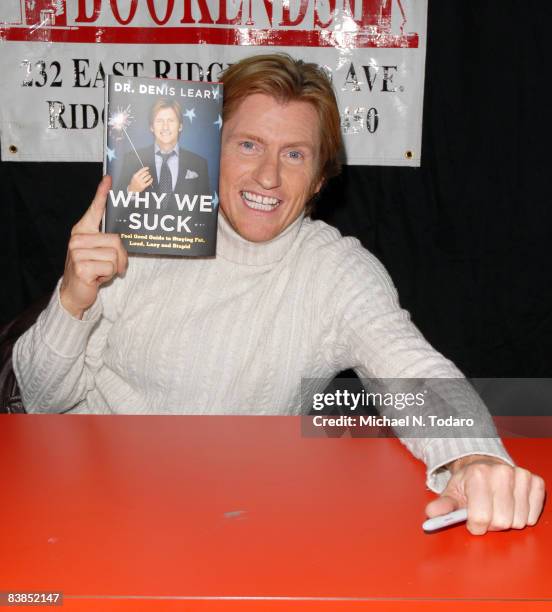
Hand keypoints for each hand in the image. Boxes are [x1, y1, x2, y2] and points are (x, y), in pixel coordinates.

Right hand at [60, 176, 127, 318]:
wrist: (74, 293)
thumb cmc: (90, 271)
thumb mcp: (98, 253)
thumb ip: (107, 241)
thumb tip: (121, 239)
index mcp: (82, 231)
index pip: (94, 210)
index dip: (102, 194)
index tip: (109, 180)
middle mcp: (77, 239)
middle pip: (116, 240)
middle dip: (121, 257)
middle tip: (114, 266)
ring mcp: (77, 252)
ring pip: (115, 255)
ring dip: (115, 267)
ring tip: (102, 272)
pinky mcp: (81, 266)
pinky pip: (110, 267)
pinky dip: (109, 275)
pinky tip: (97, 278)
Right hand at [127, 167, 152, 192]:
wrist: (132, 190)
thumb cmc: (133, 183)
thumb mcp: (134, 177)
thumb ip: (138, 174)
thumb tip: (144, 170)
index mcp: (135, 176)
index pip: (141, 170)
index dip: (145, 168)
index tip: (147, 168)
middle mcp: (138, 179)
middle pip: (145, 173)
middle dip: (147, 172)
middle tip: (148, 173)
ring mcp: (141, 183)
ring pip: (147, 177)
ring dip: (149, 176)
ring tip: (149, 176)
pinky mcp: (143, 186)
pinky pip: (149, 182)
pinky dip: (151, 180)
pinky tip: (151, 179)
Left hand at [425, 455, 544, 534]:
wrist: (485, 466)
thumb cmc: (468, 484)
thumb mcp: (452, 494)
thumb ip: (443, 506)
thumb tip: (431, 513)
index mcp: (477, 475)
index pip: (480, 518)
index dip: (475, 525)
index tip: (472, 521)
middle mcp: (500, 473)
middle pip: (501, 522)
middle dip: (491, 524)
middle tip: (486, 513)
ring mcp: (520, 476)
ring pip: (519, 521)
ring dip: (508, 521)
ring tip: (497, 508)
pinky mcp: (535, 482)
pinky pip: (533, 515)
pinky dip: (523, 516)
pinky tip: (512, 505)